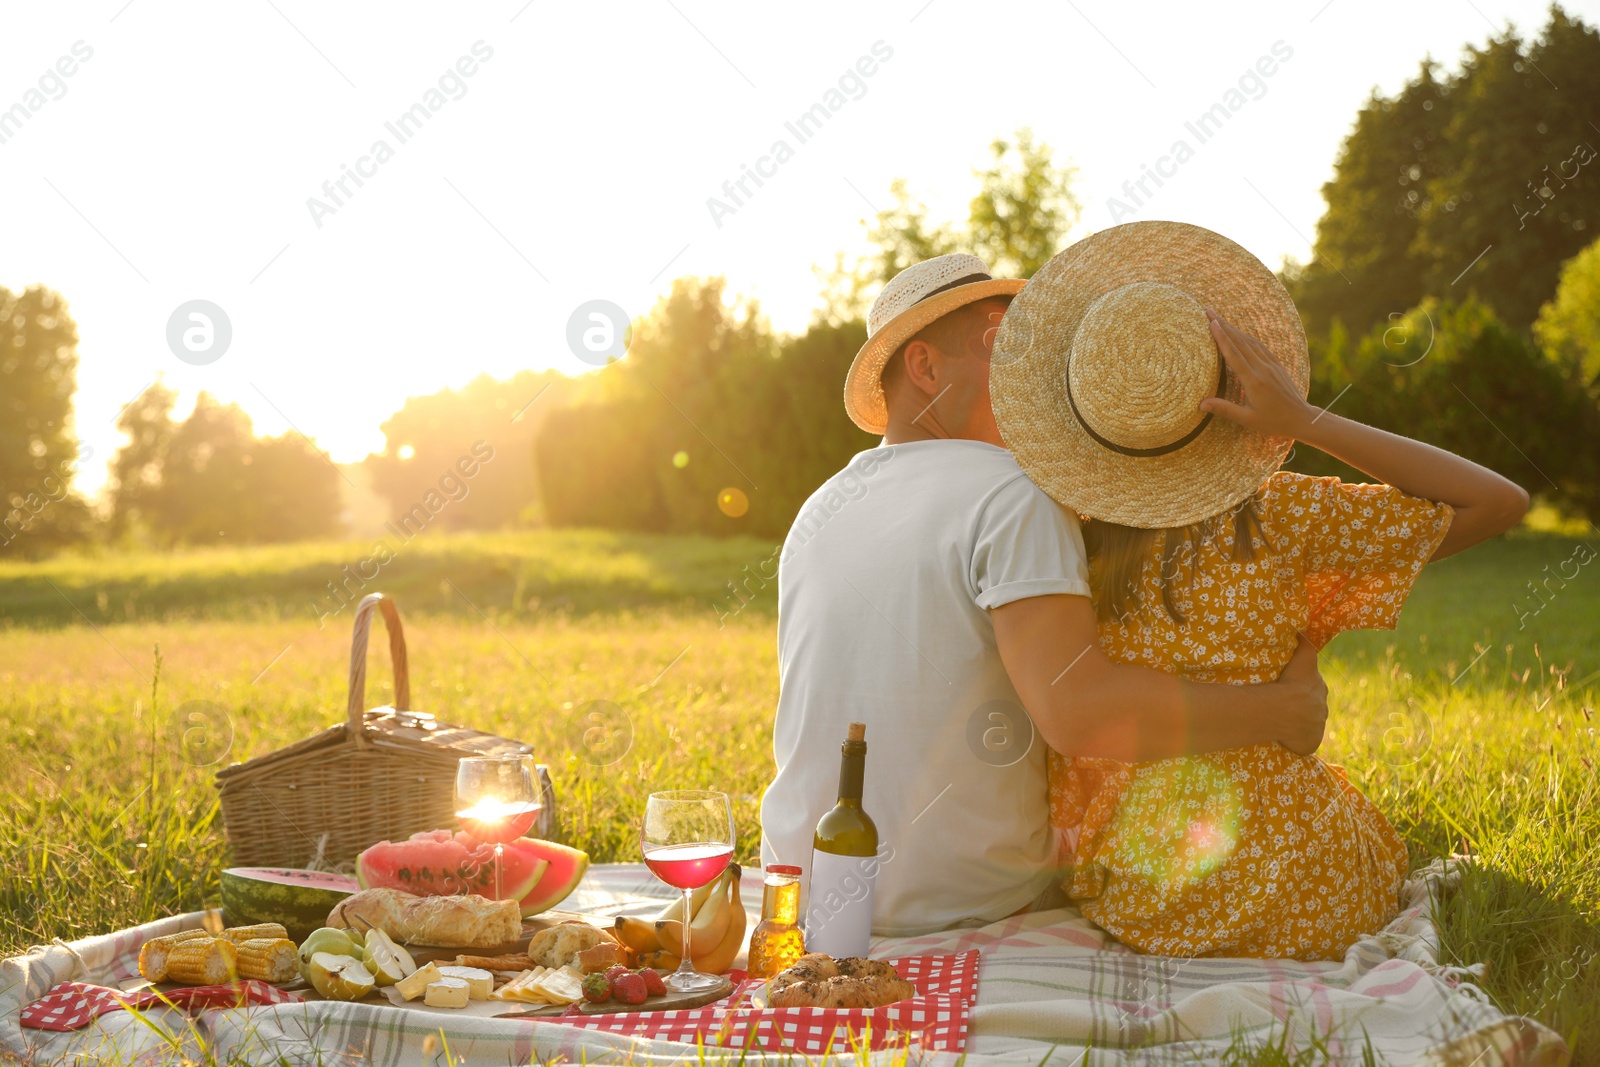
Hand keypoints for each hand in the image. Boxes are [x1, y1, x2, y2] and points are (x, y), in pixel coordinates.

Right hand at [1199, 310, 1317, 438]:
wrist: (1302, 419)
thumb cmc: (1274, 422)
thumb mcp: (1247, 419)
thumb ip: (1224, 409)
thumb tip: (1201, 404)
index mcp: (1254, 380)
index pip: (1233, 354)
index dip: (1221, 337)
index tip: (1211, 322)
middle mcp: (1262, 368)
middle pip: (1240, 342)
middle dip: (1224, 325)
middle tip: (1209, 311)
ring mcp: (1271, 365)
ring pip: (1250, 342)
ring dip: (1234, 328)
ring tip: (1221, 319)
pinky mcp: (1277, 366)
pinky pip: (1260, 347)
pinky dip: (1248, 338)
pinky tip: (1242, 334)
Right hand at [1273, 639, 1328, 755]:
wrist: (1285, 709)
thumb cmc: (1291, 682)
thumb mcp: (1302, 657)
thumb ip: (1306, 643)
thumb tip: (1304, 629)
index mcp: (1320, 689)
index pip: (1312, 687)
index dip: (1300, 688)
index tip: (1289, 688)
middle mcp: (1322, 709)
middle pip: (1311, 706)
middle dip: (1301, 706)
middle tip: (1282, 705)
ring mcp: (1316, 728)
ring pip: (1307, 724)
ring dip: (1297, 724)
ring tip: (1280, 721)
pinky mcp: (1310, 743)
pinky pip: (1303, 742)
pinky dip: (1296, 741)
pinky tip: (1284, 737)